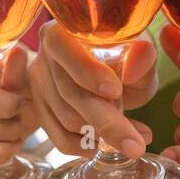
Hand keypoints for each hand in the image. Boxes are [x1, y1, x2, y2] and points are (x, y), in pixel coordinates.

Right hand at [27, 20, 156, 159]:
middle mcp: (42, 56)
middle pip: (68, 92)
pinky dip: (86, 147)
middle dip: (106, 121)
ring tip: (134, 138)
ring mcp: (38, 86)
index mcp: (61, 31)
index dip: (87, 71)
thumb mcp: (137, 57)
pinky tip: (107, 145)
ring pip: (67, 119)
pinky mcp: (39, 112)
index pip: (64, 48)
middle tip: (136, 146)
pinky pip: (60, 138)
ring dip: (102, 133)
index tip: (114, 91)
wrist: (109, 78)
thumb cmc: (123, 63)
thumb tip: (141, 55)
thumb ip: (142, 56)